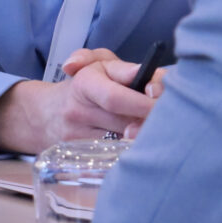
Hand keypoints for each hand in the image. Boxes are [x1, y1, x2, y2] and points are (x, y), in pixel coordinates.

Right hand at [0, 52, 156, 153]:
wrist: (47, 114)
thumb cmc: (84, 84)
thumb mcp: (99, 64)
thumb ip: (123, 67)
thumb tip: (142, 73)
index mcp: (84, 83)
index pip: (116, 97)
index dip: (144, 103)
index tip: (167, 103)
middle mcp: (78, 112)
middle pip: (124, 123)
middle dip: (151, 122)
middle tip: (174, 120)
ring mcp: (77, 139)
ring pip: (122, 144)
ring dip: (144, 139)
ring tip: (161, 132)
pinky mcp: (80, 159)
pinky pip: (114, 158)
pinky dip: (132, 153)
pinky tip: (143, 148)